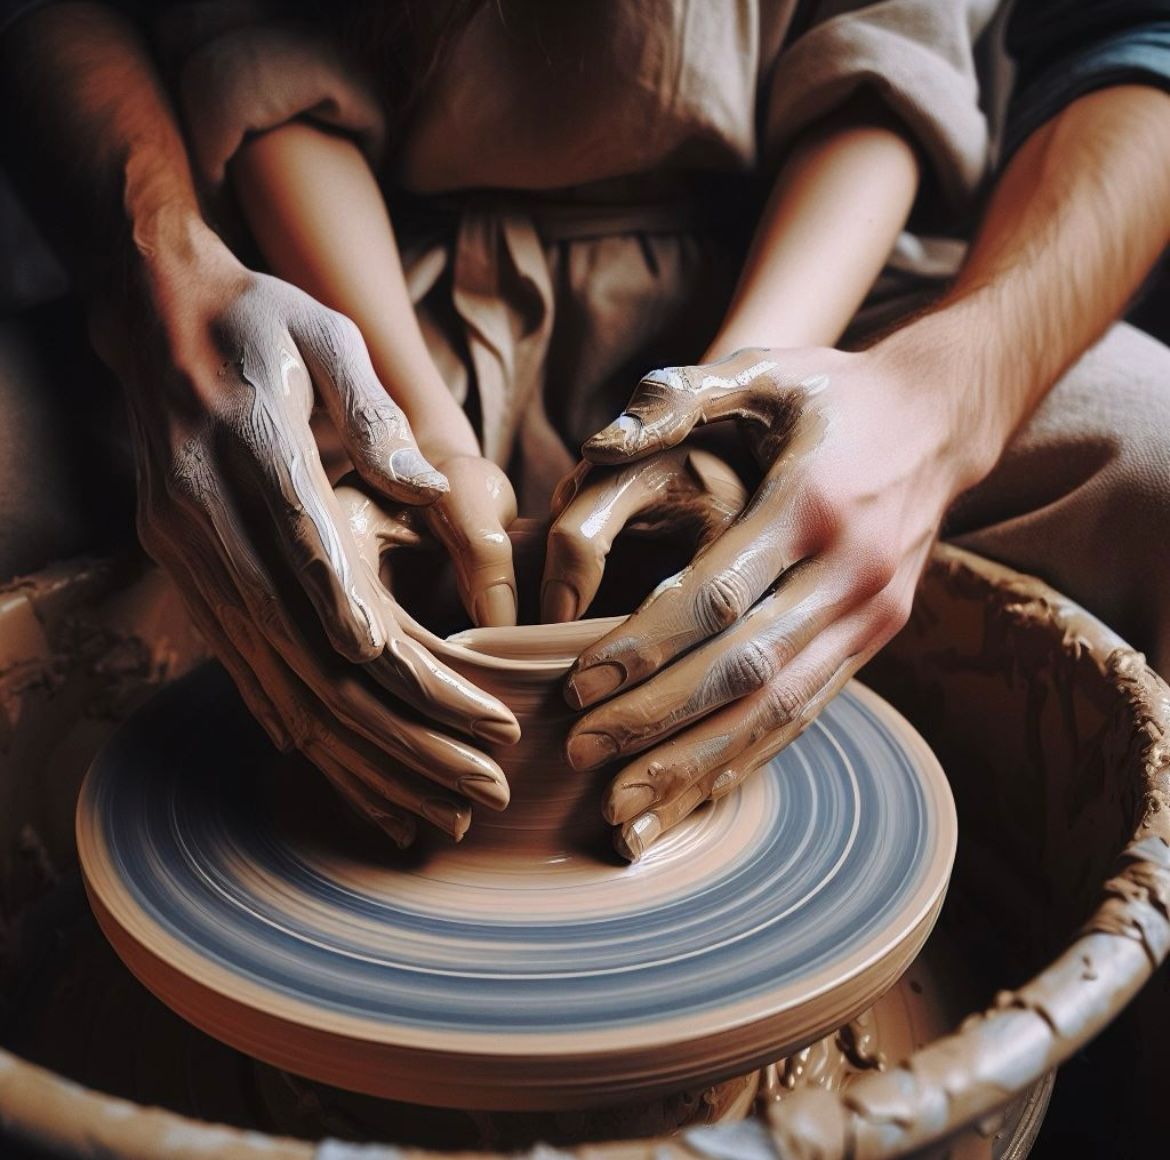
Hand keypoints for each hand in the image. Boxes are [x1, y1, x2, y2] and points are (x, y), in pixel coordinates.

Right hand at [96, 224, 518, 844]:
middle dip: (398, 725)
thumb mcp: (320, 333)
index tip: (442, 694)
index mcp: (247, 443)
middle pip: (301, 643)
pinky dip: (291, 721)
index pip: (308, 549)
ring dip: (355, 750)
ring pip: (272, 675)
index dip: (371, 625)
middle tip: (479, 781)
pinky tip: (339, 768)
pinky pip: (239, 663)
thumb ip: (370, 409)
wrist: (152, 314)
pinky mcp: (183, 570)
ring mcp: (186, 549)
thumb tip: (422, 483)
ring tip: (428, 806)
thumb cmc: (256, 318)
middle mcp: (204, 511)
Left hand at [563, 346, 980, 859]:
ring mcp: (869, 616)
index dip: (645, 646)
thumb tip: (601, 443)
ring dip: (698, 765)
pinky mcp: (872, 642)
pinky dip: (745, 760)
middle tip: (578, 755)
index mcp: (812, 505)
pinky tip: (692, 797)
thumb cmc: (829, 395)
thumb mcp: (763, 369)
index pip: (717, 596)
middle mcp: (849, 572)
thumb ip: (682, 397)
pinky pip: (804, 714)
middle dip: (657, 721)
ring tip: (626, 815)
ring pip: (777, 710)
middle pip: (743, 670)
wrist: (938, 420)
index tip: (578, 686)